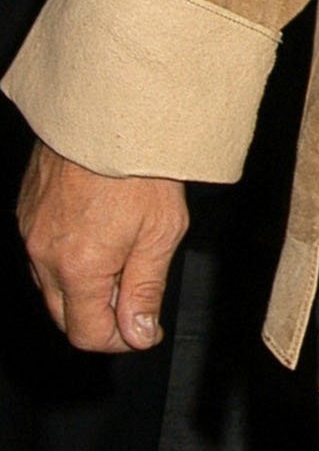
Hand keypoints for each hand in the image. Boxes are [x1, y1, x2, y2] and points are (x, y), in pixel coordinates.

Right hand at [17, 143, 187, 352]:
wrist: (110, 111)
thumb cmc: (141, 167)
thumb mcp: (160, 233)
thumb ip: (145, 290)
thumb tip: (138, 334)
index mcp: (78, 267)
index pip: (86, 335)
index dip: (120, 340)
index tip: (145, 327)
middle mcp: (43, 254)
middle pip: (64, 315)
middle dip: (99, 316)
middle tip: (136, 291)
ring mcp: (30, 231)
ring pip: (51, 284)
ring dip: (83, 286)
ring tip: (122, 254)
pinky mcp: (27, 210)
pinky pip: (42, 252)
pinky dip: (68, 257)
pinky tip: (99, 232)